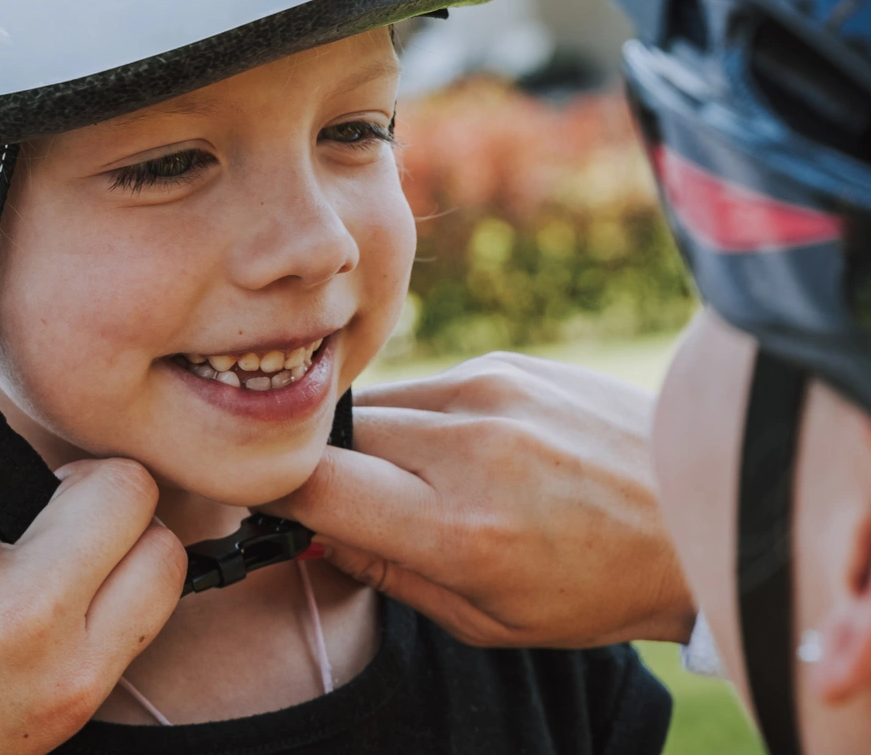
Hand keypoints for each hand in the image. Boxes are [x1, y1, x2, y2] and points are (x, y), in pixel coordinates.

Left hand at [0, 458, 185, 754]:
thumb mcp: (24, 723)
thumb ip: (83, 639)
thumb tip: (119, 554)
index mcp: (69, 677)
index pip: (163, 555)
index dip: (139, 539)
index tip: (113, 539)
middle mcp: (23, 619)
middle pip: (118, 488)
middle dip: (88, 490)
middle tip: (45, 519)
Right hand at [266, 352, 694, 648]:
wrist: (697, 511)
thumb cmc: (597, 585)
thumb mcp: (488, 619)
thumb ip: (388, 572)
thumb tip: (316, 531)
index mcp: (461, 527)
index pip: (317, 485)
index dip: (284, 495)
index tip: (286, 508)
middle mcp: (470, 444)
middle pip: (340, 433)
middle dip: (333, 467)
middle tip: (363, 500)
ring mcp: (491, 387)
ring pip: (381, 401)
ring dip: (381, 439)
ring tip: (429, 478)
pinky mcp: (507, 361)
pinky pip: (431, 384)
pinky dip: (428, 417)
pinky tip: (472, 447)